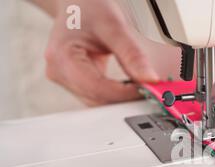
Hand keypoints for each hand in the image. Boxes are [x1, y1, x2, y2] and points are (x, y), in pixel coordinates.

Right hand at [44, 0, 158, 105]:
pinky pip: (97, 95)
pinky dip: (115, 94)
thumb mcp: (113, 26)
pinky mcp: (74, 81)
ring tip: (140, 86)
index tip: (146, 89)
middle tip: (148, 89)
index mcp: (62, 58)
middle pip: (97, 99)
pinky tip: (129, 85)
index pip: (97, 88)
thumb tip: (149, 79)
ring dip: (120, 98)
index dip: (124, 93)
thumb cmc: (88, 7)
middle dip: (124, 98)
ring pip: (97, 101)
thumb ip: (132, 55)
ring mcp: (65, 79)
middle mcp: (59, 72)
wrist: (76, 1)